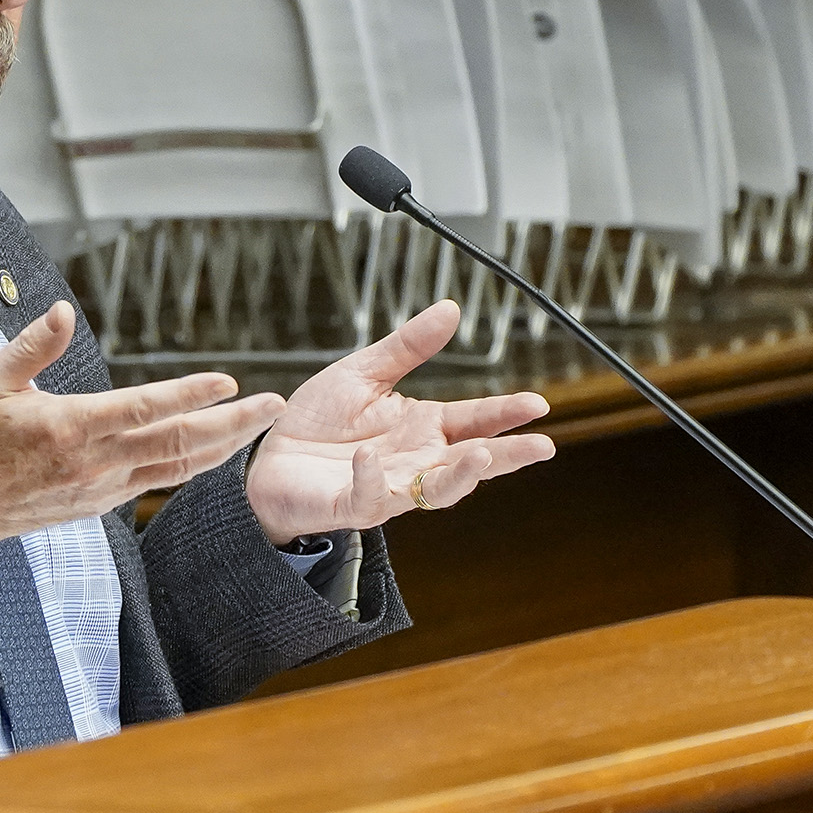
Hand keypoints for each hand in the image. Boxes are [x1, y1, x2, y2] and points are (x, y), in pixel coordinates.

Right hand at [0, 301, 284, 552]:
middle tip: (273, 406)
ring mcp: (100, 488)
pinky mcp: (98, 504)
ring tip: (255, 427)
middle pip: (179, 443)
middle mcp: (95, 462)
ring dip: (221, 447)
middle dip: (233, 425)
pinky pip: (155, 483)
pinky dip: (189, 466)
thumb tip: (65, 311)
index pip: (145, 408)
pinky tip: (208, 453)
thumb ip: (33, 346)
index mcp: (70, 427)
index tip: (229, 382)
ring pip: (176, 468)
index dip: (190, 394)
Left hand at [246, 299, 554, 541]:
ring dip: (460, 476)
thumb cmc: (320, 421)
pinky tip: (371, 458)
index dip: (506, 413)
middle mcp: (415, 461)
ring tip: (483, 456)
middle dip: (507, 456)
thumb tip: (450, 308)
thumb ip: (408, 347)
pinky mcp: (351, 504)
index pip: (475, 420)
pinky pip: (369, 498)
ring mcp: (388, 486)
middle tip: (542, 446)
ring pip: (435, 492)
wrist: (270, 458)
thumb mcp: (364, 373)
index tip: (538, 404)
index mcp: (423, 428)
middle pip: (471, 462)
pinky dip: (372, 479)